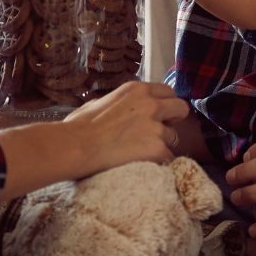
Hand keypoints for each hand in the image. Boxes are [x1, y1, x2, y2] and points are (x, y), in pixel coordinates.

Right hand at [61, 81, 189, 172]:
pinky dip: (159, 163)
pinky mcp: (157, 148)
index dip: (164, 105)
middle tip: (159, 133)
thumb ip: (116, 102)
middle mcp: (151, 104)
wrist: (75, 147)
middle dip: (173, 121)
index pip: (167, 92)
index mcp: (136, 90)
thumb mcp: (98, 103)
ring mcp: (156, 126)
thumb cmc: (77, 127)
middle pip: (181, 108)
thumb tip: (116, 107)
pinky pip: (168, 157)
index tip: (157, 115)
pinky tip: (144, 165)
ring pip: (174, 136)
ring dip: (162, 145)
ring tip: (142, 154)